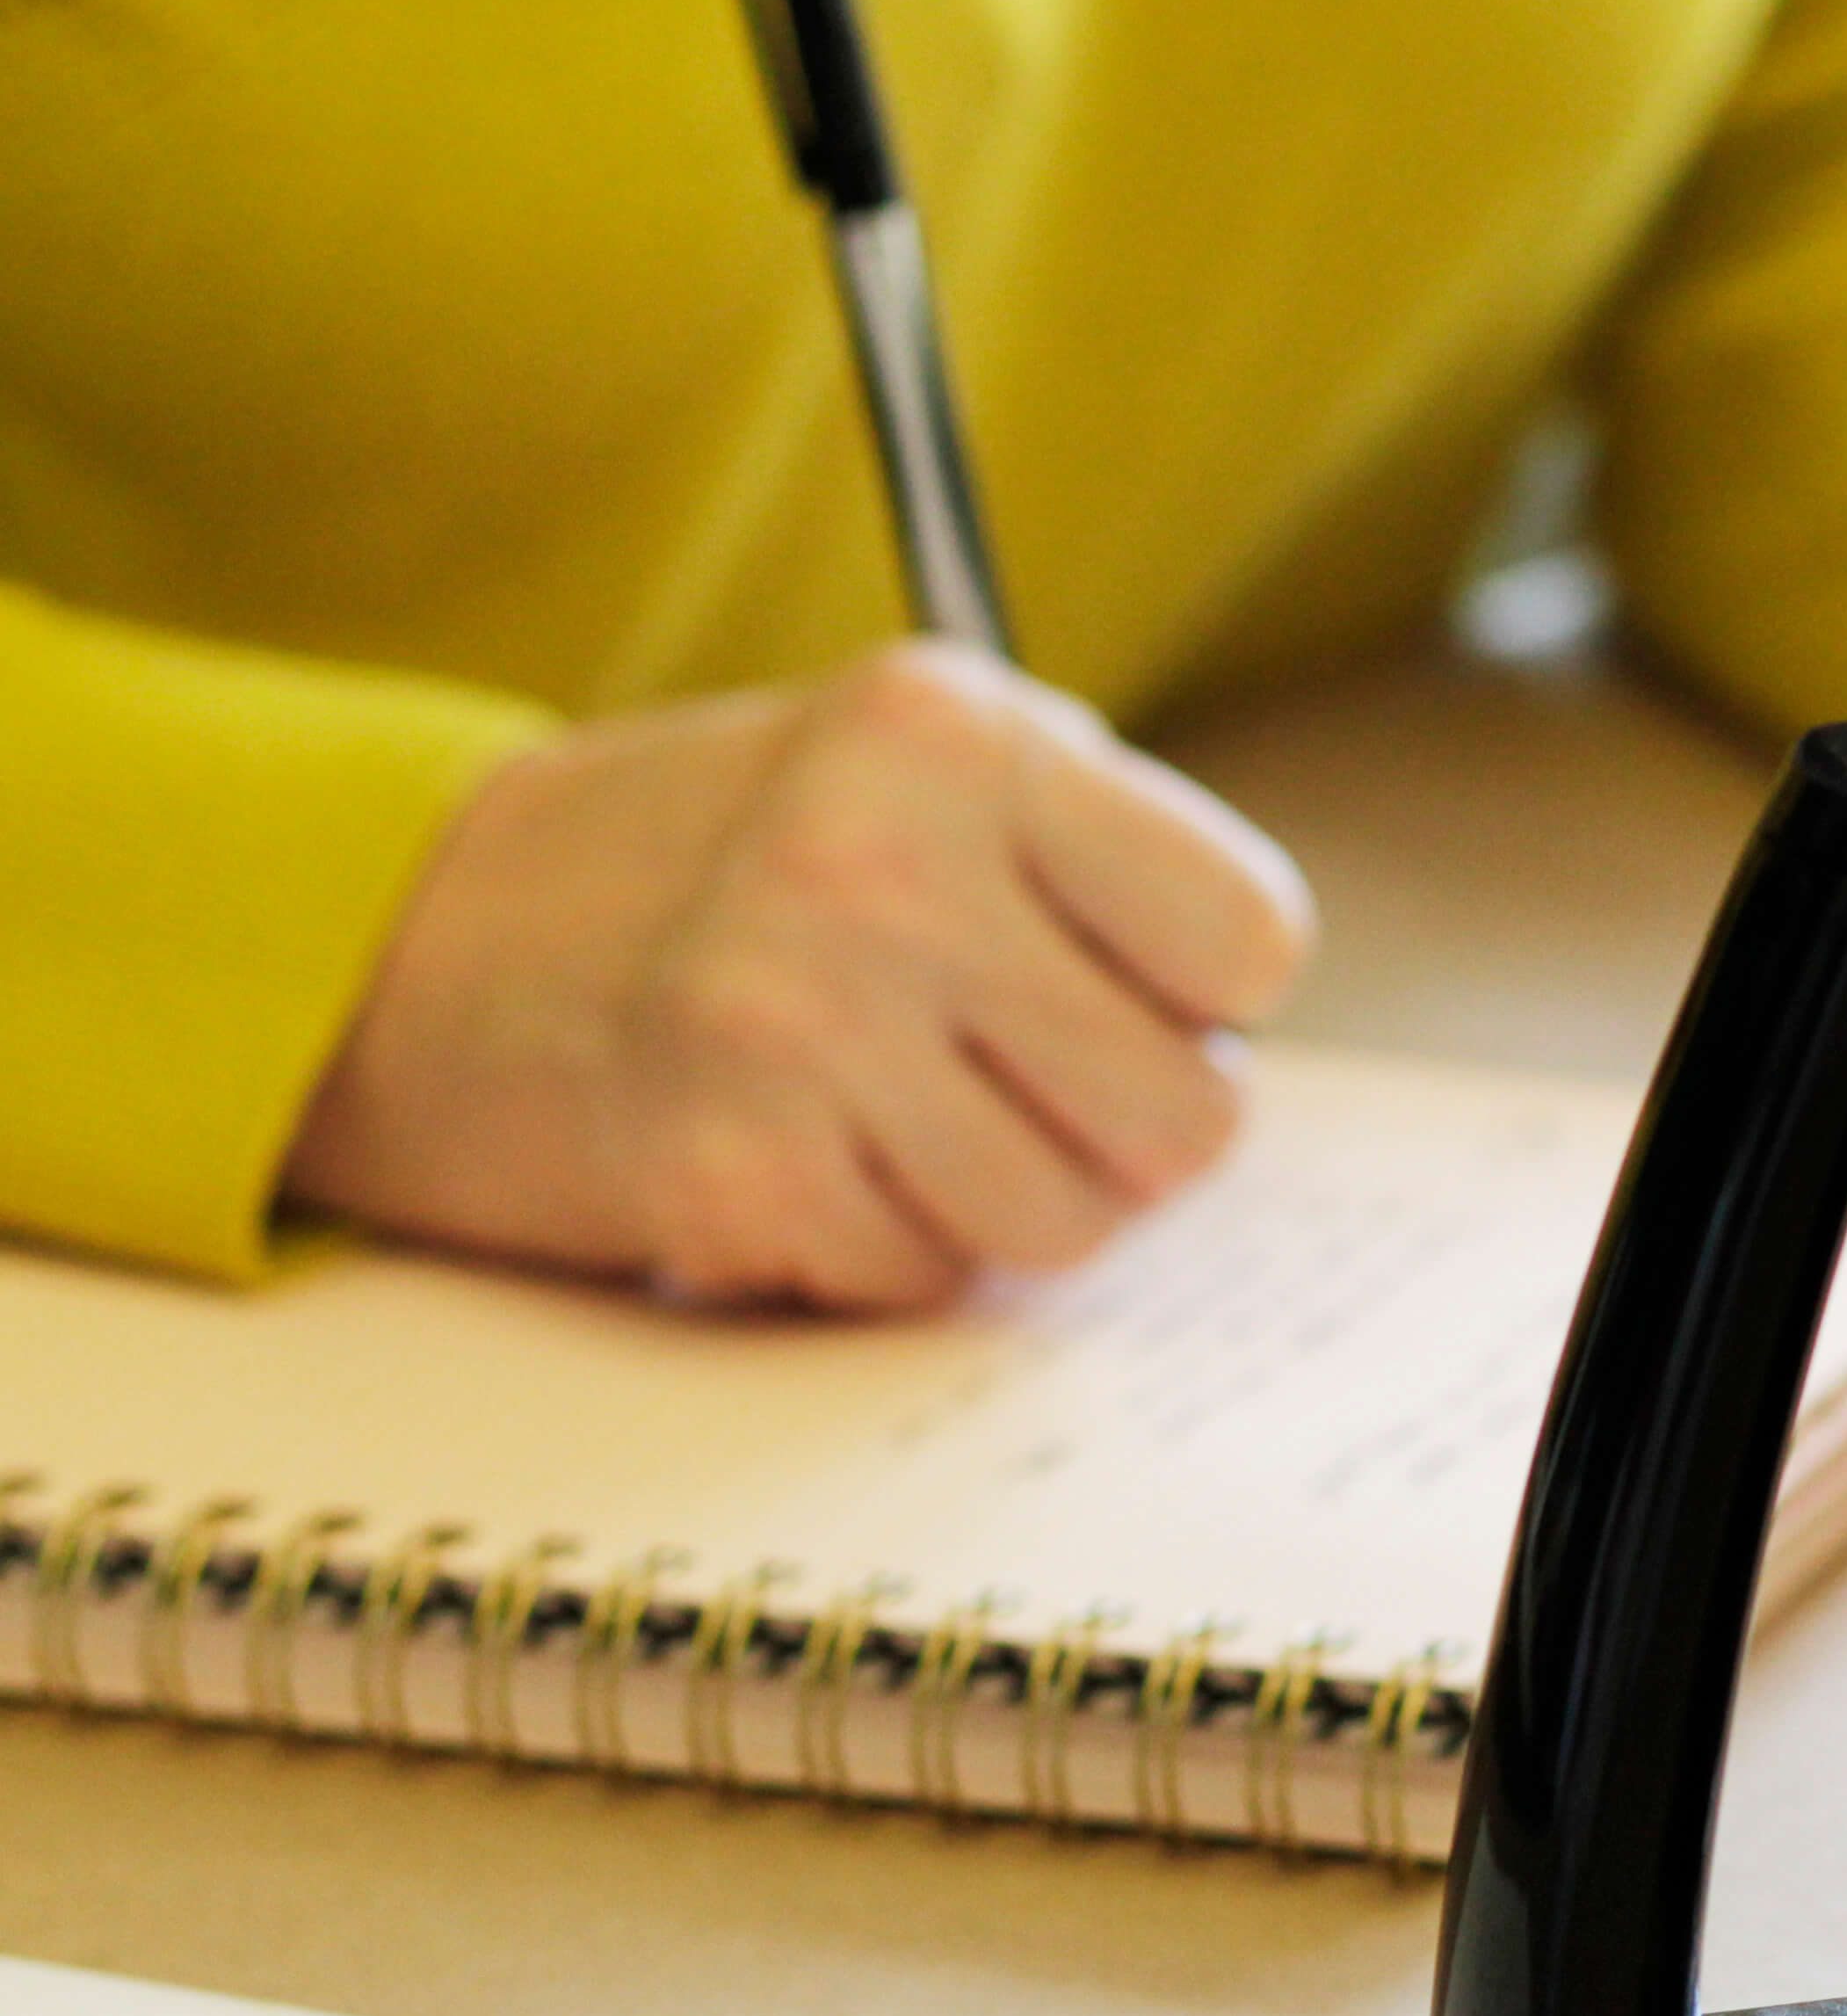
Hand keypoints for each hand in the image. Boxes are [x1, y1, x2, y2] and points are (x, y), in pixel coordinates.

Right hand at [286, 644, 1314, 1310]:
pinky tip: (802, 1152)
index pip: (1253, 946)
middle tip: (1009, 1072)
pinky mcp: (729, 1171)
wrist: (425, 938)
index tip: (1123, 977)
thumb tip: (1240, 1052)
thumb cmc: (746, 860)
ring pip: (1071, 1228)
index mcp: (961, 735)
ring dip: (1006, 1199)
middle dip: (1122, 1129)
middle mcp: (881, 866)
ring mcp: (796, 1024)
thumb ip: (1102, 868)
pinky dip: (884, 1244)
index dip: (1208, 993)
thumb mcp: (924, 772)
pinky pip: (928, 1280)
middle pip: (1189, 1122)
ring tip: (899, 1108)